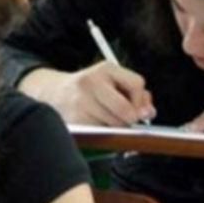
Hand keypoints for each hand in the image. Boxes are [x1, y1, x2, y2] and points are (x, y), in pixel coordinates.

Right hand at [39, 62, 154, 126]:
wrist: (54, 93)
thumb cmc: (90, 88)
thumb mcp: (111, 81)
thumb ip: (134, 93)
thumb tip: (149, 112)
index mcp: (106, 69)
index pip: (136, 84)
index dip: (141, 100)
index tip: (139, 109)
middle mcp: (92, 82)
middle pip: (126, 110)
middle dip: (130, 119)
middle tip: (126, 119)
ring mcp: (81, 101)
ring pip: (115, 125)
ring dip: (117, 128)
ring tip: (108, 119)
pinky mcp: (75, 119)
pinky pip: (101, 133)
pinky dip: (104, 133)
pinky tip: (97, 124)